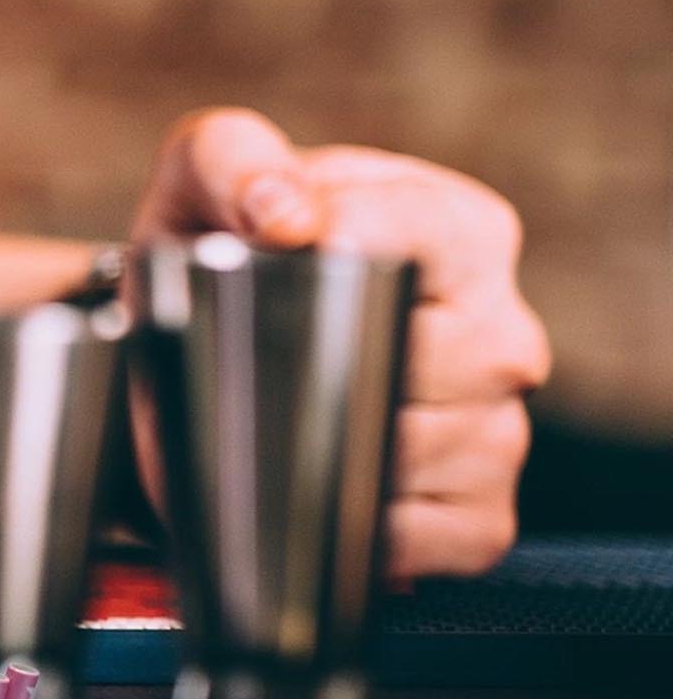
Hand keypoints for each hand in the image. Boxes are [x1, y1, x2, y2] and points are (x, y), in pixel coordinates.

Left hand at [133, 108, 549, 580]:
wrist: (197, 352)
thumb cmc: (215, 252)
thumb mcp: (202, 180)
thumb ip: (236, 159)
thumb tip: (287, 216)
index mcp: (460, 229)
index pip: (415, 240)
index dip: (327, 254)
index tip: (264, 262)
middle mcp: (501, 330)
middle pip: (417, 360)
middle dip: (311, 361)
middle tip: (245, 354)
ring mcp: (500, 429)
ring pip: (410, 453)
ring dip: (317, 444)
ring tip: (268, 415)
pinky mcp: (478, 519)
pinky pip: (415, 539)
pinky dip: (342, 524)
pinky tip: (305, 485)